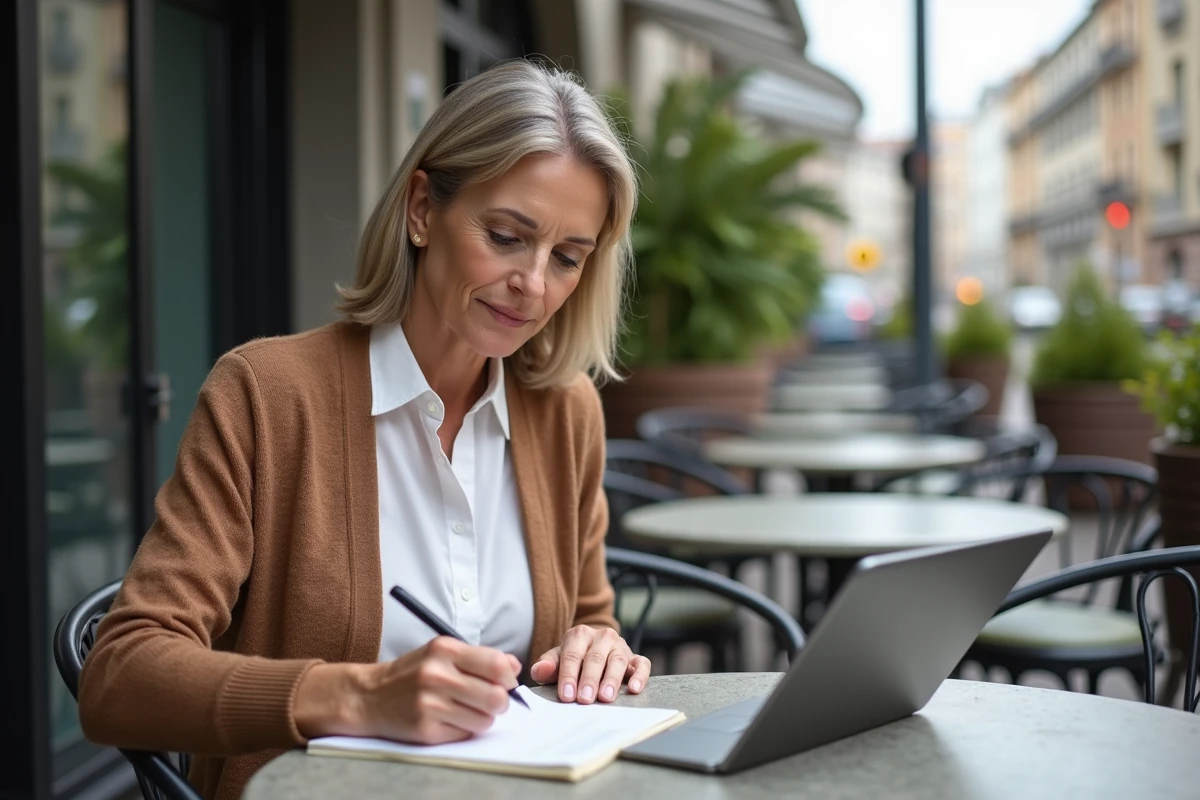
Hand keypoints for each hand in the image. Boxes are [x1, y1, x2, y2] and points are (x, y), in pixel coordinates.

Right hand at [294, 636, 521, 743]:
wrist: (368, 696)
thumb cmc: (412, 673)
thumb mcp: (441, 653)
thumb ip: (480, 657)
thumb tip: (514, 666)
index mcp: (444, 650)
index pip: (497, 665)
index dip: (508, 677)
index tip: (505, 682)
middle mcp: (437, 675)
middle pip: (495, 697)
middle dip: (500, 702)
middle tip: (492, 701)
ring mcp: (430, 705)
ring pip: (485, 720)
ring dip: (483, 718)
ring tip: (467, 710)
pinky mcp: (426, 730)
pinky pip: (465, 734)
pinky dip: (465, 729)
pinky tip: (450, 719)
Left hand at [529, 625, 650, 703]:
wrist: (593, 651)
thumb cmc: (573, 661)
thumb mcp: (557, 661)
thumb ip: (547, 666)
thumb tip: (540, 670)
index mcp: (579, 634)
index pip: (573, 655)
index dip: (569, 675)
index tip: (566, 695)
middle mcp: (602, 637)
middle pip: (595, 658)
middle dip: (589, 680)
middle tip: (584, 699)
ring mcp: (620, 646)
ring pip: (618, 660)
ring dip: (611, 679)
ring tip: (605, 698)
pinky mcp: (636, 657)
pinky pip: (642, 663)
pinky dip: (640, 675)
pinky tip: (633, 688)